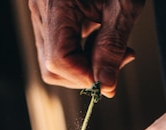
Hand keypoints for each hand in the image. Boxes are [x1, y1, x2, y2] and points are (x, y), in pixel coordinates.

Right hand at [29, 0, 144, 96]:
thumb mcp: (124, 6)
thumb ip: (112, 47)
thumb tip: (105, 86)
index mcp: (55, 3)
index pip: (58, 60)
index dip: (84, 76)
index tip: (110, 77)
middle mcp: (40, 10)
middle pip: (51, 68)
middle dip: (84, 75)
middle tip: (116, 61)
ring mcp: (40, 14)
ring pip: (52, 64)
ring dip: (84, 67)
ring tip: (111, 50)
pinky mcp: (48, 17)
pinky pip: (57, 50)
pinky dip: (80, 56)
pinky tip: (100, 41)